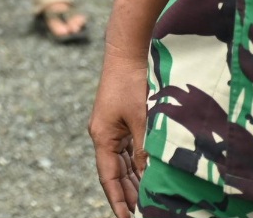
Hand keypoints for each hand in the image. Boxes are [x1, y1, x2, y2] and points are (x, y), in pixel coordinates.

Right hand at [89, 47, 149, 217]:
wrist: (128, 51)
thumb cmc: (132, 83)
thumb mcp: (141, 119)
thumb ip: (145, 149)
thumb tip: (149, 176)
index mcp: (102, 136)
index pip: (108, 177)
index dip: (117, 199)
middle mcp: (105, 135)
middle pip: (115, 173)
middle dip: (128, 194)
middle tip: (142, 214)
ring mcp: (114, 128)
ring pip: (124, 163)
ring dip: (135, 181)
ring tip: (148, 202)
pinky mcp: (123, 120)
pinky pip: (130, 150)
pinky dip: (139, 164)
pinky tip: (150, 175)